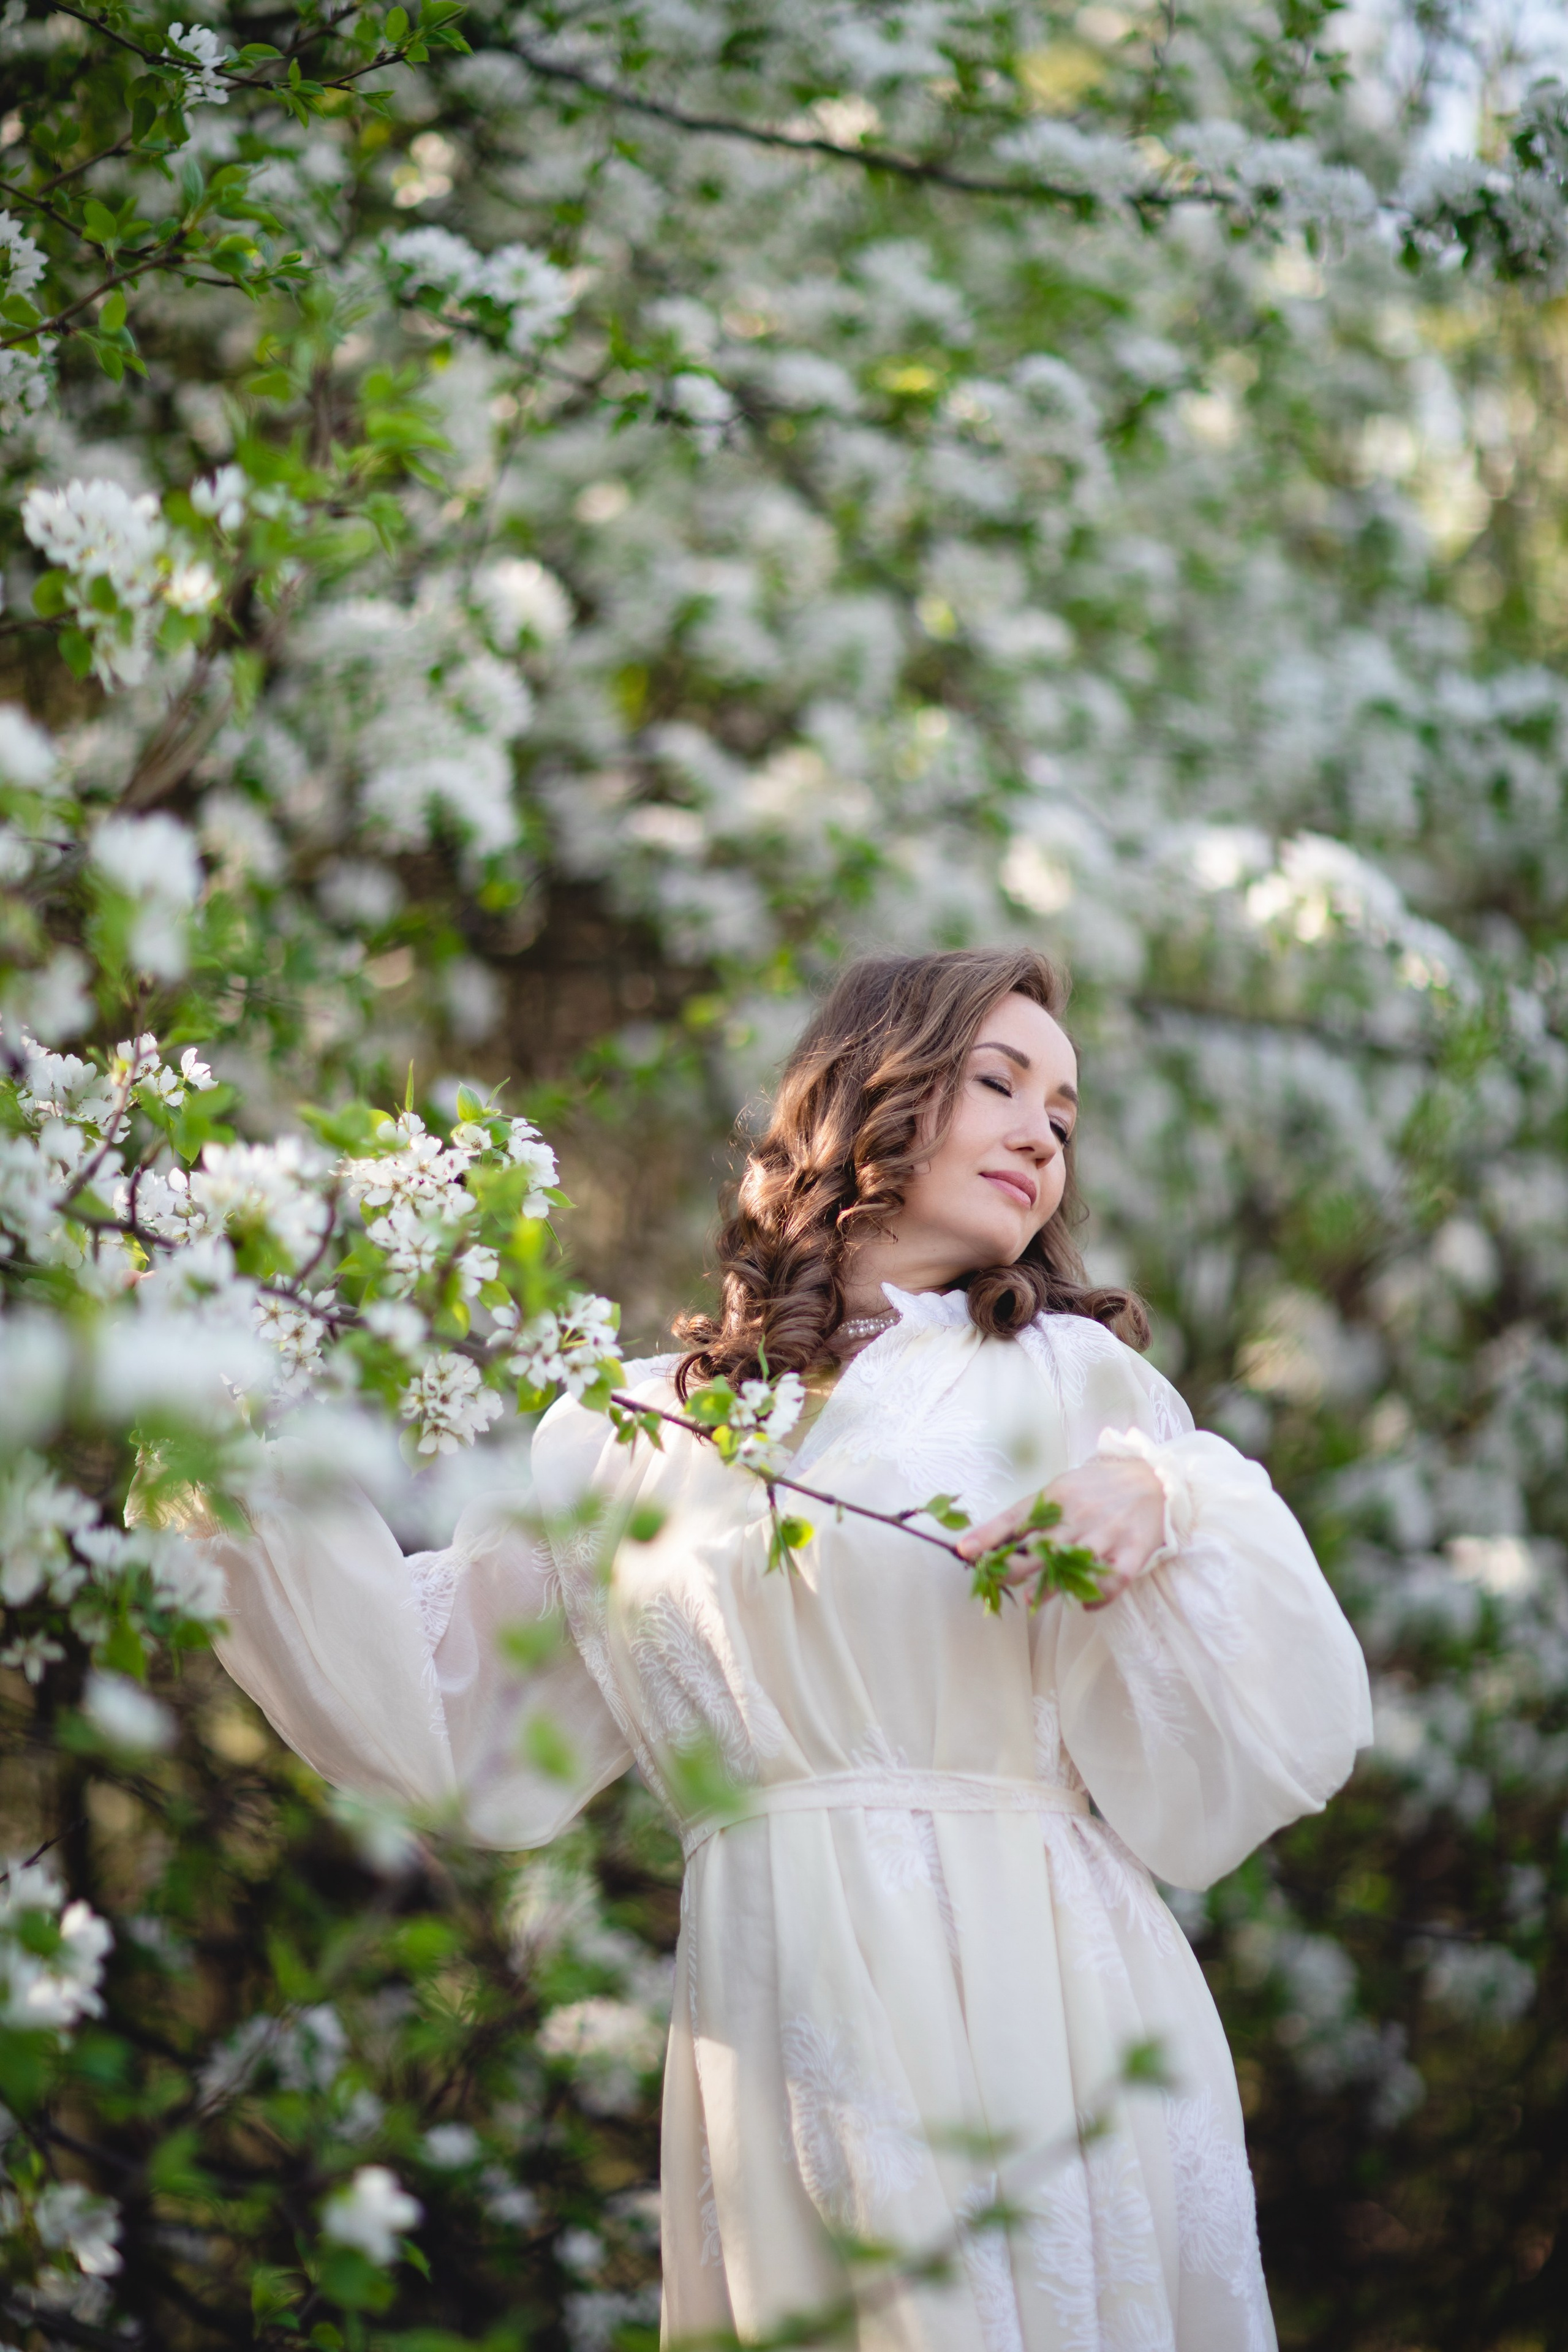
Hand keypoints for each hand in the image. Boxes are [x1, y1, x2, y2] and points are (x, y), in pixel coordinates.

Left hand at [956, 1456, 1167, 1609]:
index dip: (989, 1535)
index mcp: (1058, 1496)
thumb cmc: (1099, 1487)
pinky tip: (1083, 1605)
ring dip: (1050, 1585)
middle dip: (1013, 1565)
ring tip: (1029, 1602)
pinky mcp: (1133, 1551)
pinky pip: (1113, 1580)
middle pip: (1041, 1544)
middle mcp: (1080, 1514)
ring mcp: (1108, 1533)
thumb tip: (997, 1541)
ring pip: (1074, 1563)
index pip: (1017, 1517)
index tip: (965, 1551)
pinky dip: (1097, 1597)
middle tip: (994, 1580)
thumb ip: (1036, 1514)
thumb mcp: (1064, 1490)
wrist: (1154, 1479)